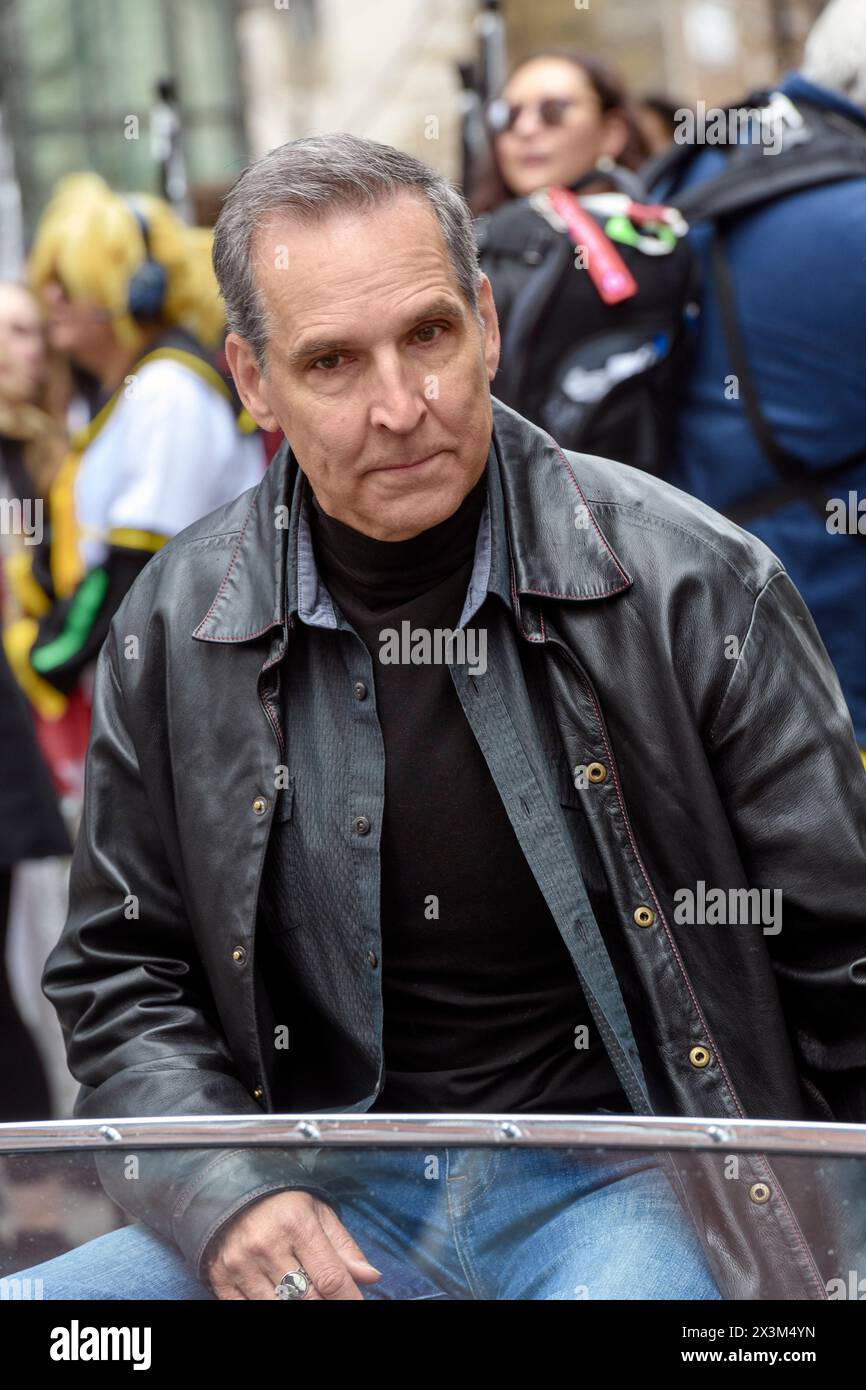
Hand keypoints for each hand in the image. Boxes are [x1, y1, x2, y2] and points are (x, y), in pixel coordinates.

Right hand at [203, 1188, 383, 1299]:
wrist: (229, 1189)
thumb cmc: (281, 1202)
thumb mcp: (317, 1212)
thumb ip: (343, 1246)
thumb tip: (370, 1277)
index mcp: (297, 1224)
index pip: (330, 1277)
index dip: (349, 1299)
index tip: (358, 1304)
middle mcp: (268, 1245)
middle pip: (306, 1298)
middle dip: (324, 1304)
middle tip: (328, 1296)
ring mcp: (242, 1263)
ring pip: (278, 1307)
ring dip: (294, 1304)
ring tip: (302, 1292)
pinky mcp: (221, 1276)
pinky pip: (246, 1308)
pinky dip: (265, 1306)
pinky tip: (277, 1295)